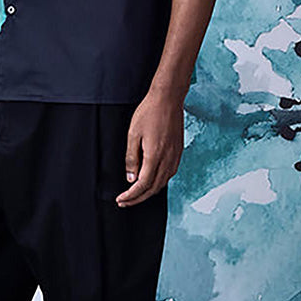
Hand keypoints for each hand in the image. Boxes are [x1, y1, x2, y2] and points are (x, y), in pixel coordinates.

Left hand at [114, 87, 184, 206]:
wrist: (168, 99)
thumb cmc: (149, 112)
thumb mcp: (133, 134)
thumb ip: (131, 158)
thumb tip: (131, 178)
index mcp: (155, 156)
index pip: (143, 185)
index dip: (131, 195)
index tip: (121, 199)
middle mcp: (168, 159)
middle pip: (154, 188)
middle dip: (138, 198)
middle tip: (125, 201)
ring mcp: (175, 156)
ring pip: (163, 183)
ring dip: (149, 192)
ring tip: (136, 194)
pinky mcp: (179, 151)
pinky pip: (170, 174)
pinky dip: (159, 182)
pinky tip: (152, 180)